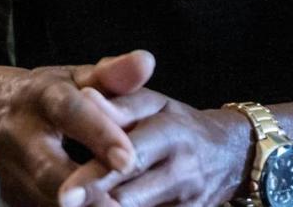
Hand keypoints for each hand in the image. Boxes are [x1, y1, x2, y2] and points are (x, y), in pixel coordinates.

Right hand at [0, 50, 156, 206]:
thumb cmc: (55, 93)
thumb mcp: (81, 77)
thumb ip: (115, 74)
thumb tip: (147, 61)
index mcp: (42, 97)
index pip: (71, 113)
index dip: (99, 135)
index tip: (129, 159)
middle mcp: (19, 135)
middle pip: (48, 170)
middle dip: (86, 191)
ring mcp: (10, 171)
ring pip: (45, 200)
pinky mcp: (10, 197)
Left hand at [59, 91, 251, 206]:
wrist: (230, 155)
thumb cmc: (177, 122)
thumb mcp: (154, 104)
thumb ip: (120, 102)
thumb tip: (84, 96)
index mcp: (171, 134)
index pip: (130, 157)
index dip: (97, 177)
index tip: (65, 193)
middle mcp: (181, 171)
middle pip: (129, 197)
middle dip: (95, 205)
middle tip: (62, 206)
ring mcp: (186, 202)